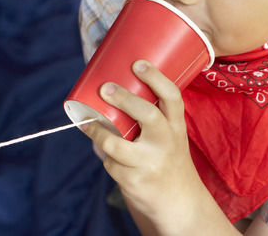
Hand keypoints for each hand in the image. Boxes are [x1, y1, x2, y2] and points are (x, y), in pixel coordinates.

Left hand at [81, 60, 217, 233]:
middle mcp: (166, 142)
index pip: (172, 97)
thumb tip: (112, 92)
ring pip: (116, 144)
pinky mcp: (134, 180)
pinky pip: (111, 163)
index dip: (156, 78)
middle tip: (106, 88)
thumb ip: (153, 117)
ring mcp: (150, 162)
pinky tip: (111, 157)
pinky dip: (107, 157)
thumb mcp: (171, 136)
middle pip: (147, 114)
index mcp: (176, 126)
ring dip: (98, 133)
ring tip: (88, 123)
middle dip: (124, 99)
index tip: (138, 64)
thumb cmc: (168, 158)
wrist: (179, 202)